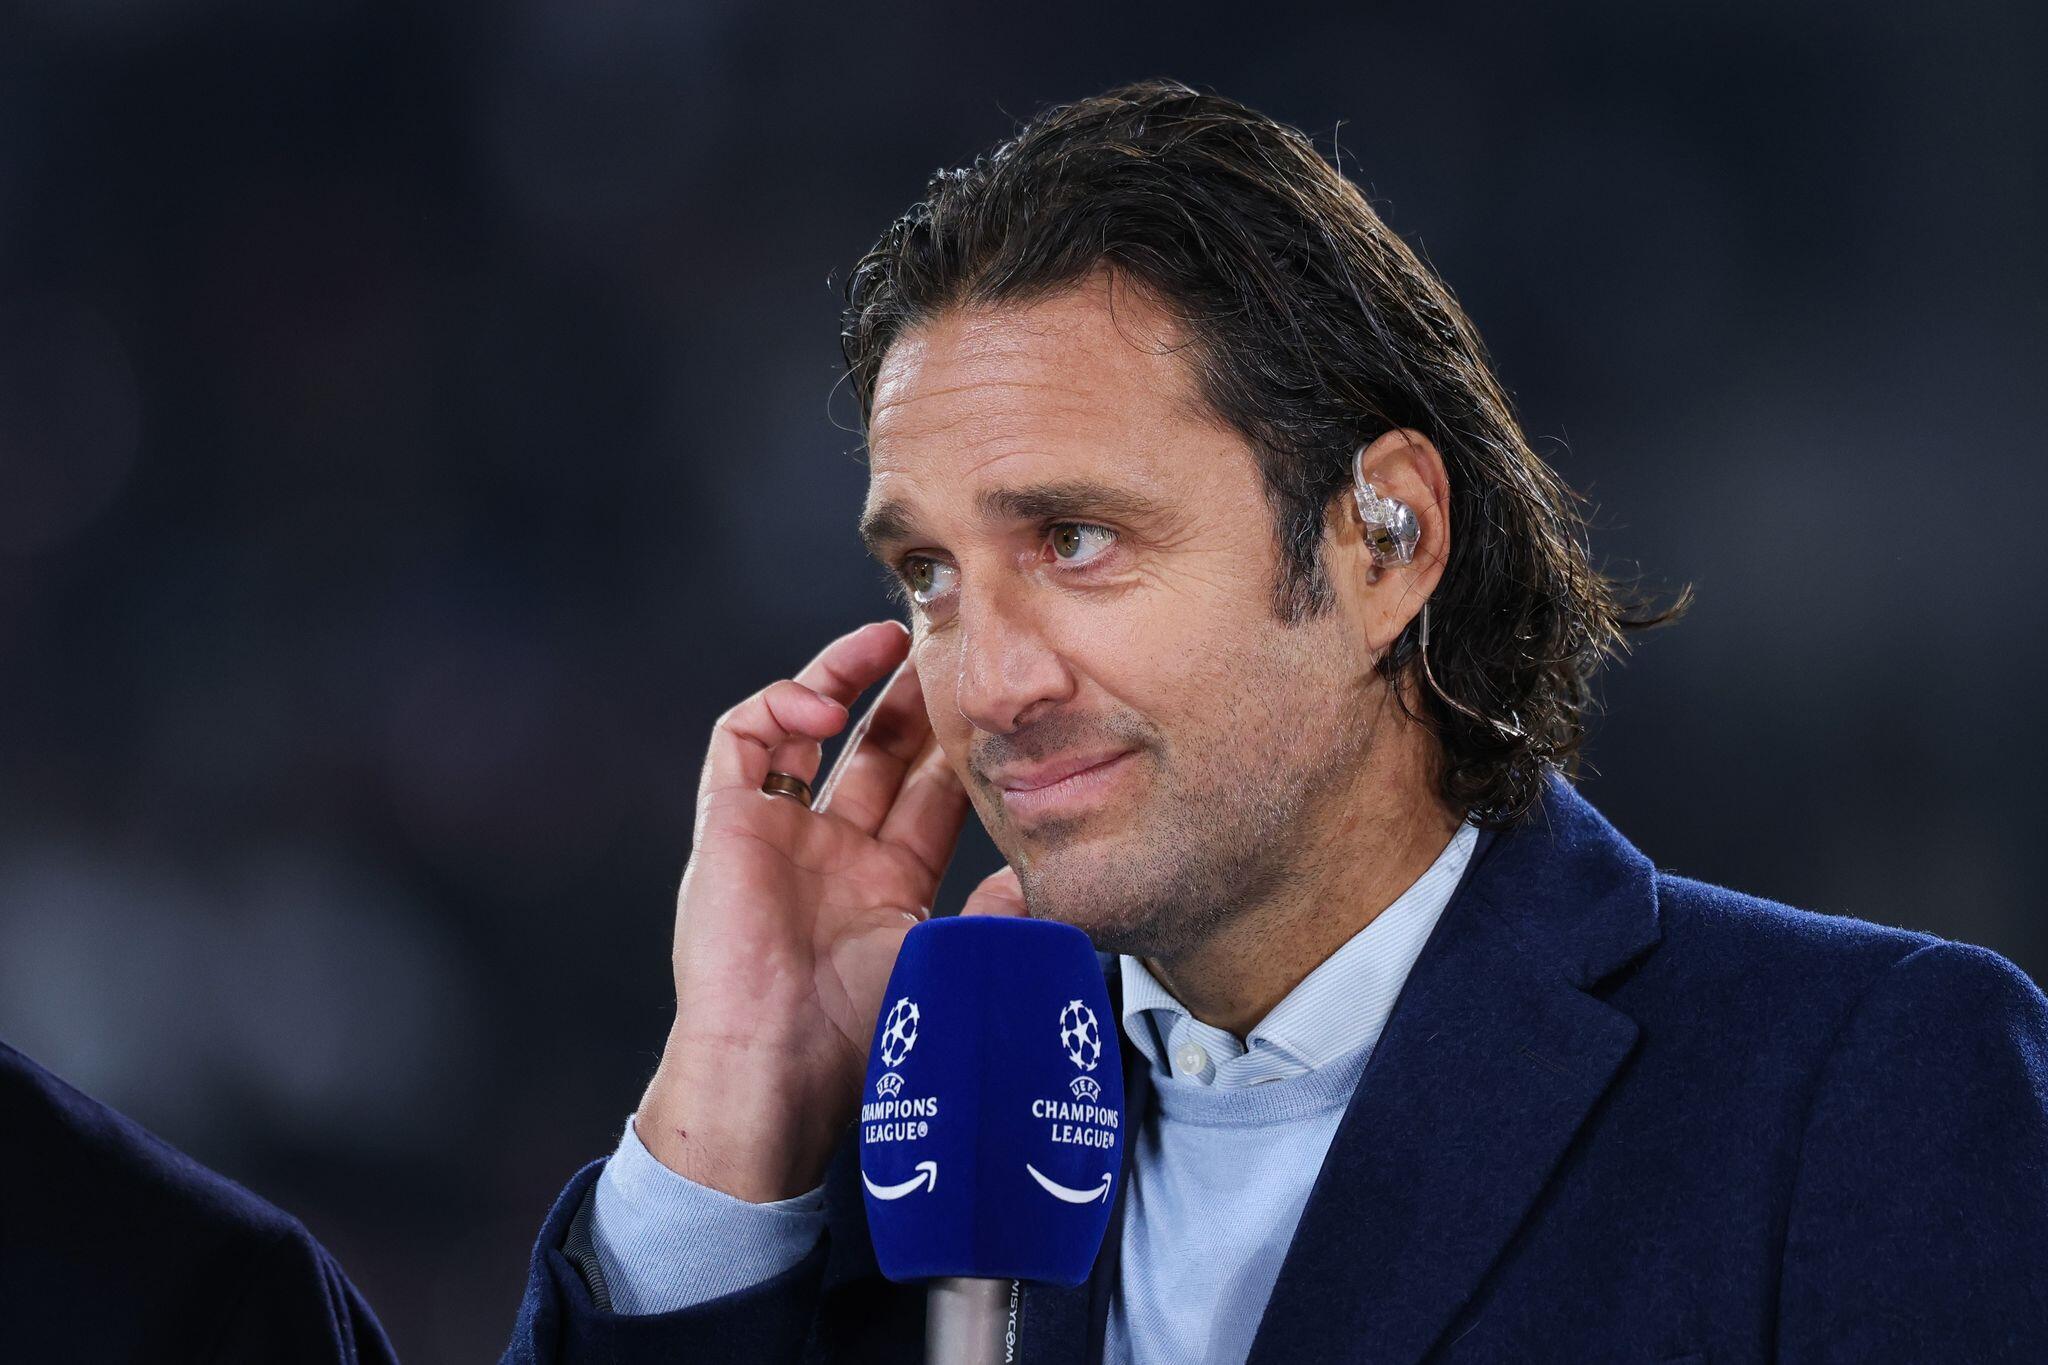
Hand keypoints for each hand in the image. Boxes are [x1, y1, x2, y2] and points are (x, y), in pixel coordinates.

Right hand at [635, 621, 1018, 1200]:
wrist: (777, 1071)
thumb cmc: (860, 1037)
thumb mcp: (952, 963)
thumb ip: (996, 913)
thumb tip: (1045, 873)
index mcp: (887, 885)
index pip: (929, 791)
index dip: (957, 745)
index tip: (992, 706)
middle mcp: (834, 853)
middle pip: (875, 749)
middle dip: (910, 697)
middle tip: (944, 649)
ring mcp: (778, 835)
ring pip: (808, 728)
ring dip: (844, 678)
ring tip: (885, 642)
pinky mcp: (727, 824)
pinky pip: (743, 739)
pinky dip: (780, 706)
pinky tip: (825, 704)